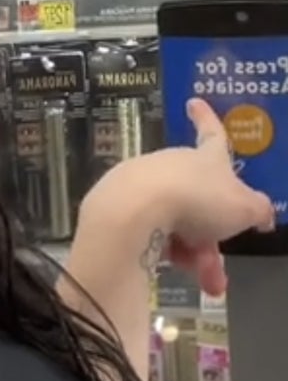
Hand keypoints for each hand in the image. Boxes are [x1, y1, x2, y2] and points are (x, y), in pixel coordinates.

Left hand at [133, 99, 273, 295]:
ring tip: (201, 278)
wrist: (134, 210)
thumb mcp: (245, 208)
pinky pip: (149, 230)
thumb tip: (263, 213)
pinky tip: (169, 267)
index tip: (194, 102)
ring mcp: (142, 182)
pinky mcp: (117, 203)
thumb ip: (258, 210)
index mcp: (206, 158)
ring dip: (192, 254)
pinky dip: (163, 250)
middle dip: (212, 241)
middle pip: (199, 203)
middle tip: (216, 271)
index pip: (212, 134)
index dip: (208, 120)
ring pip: (176, 223)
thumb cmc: (198, 200)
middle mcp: (172, 164)